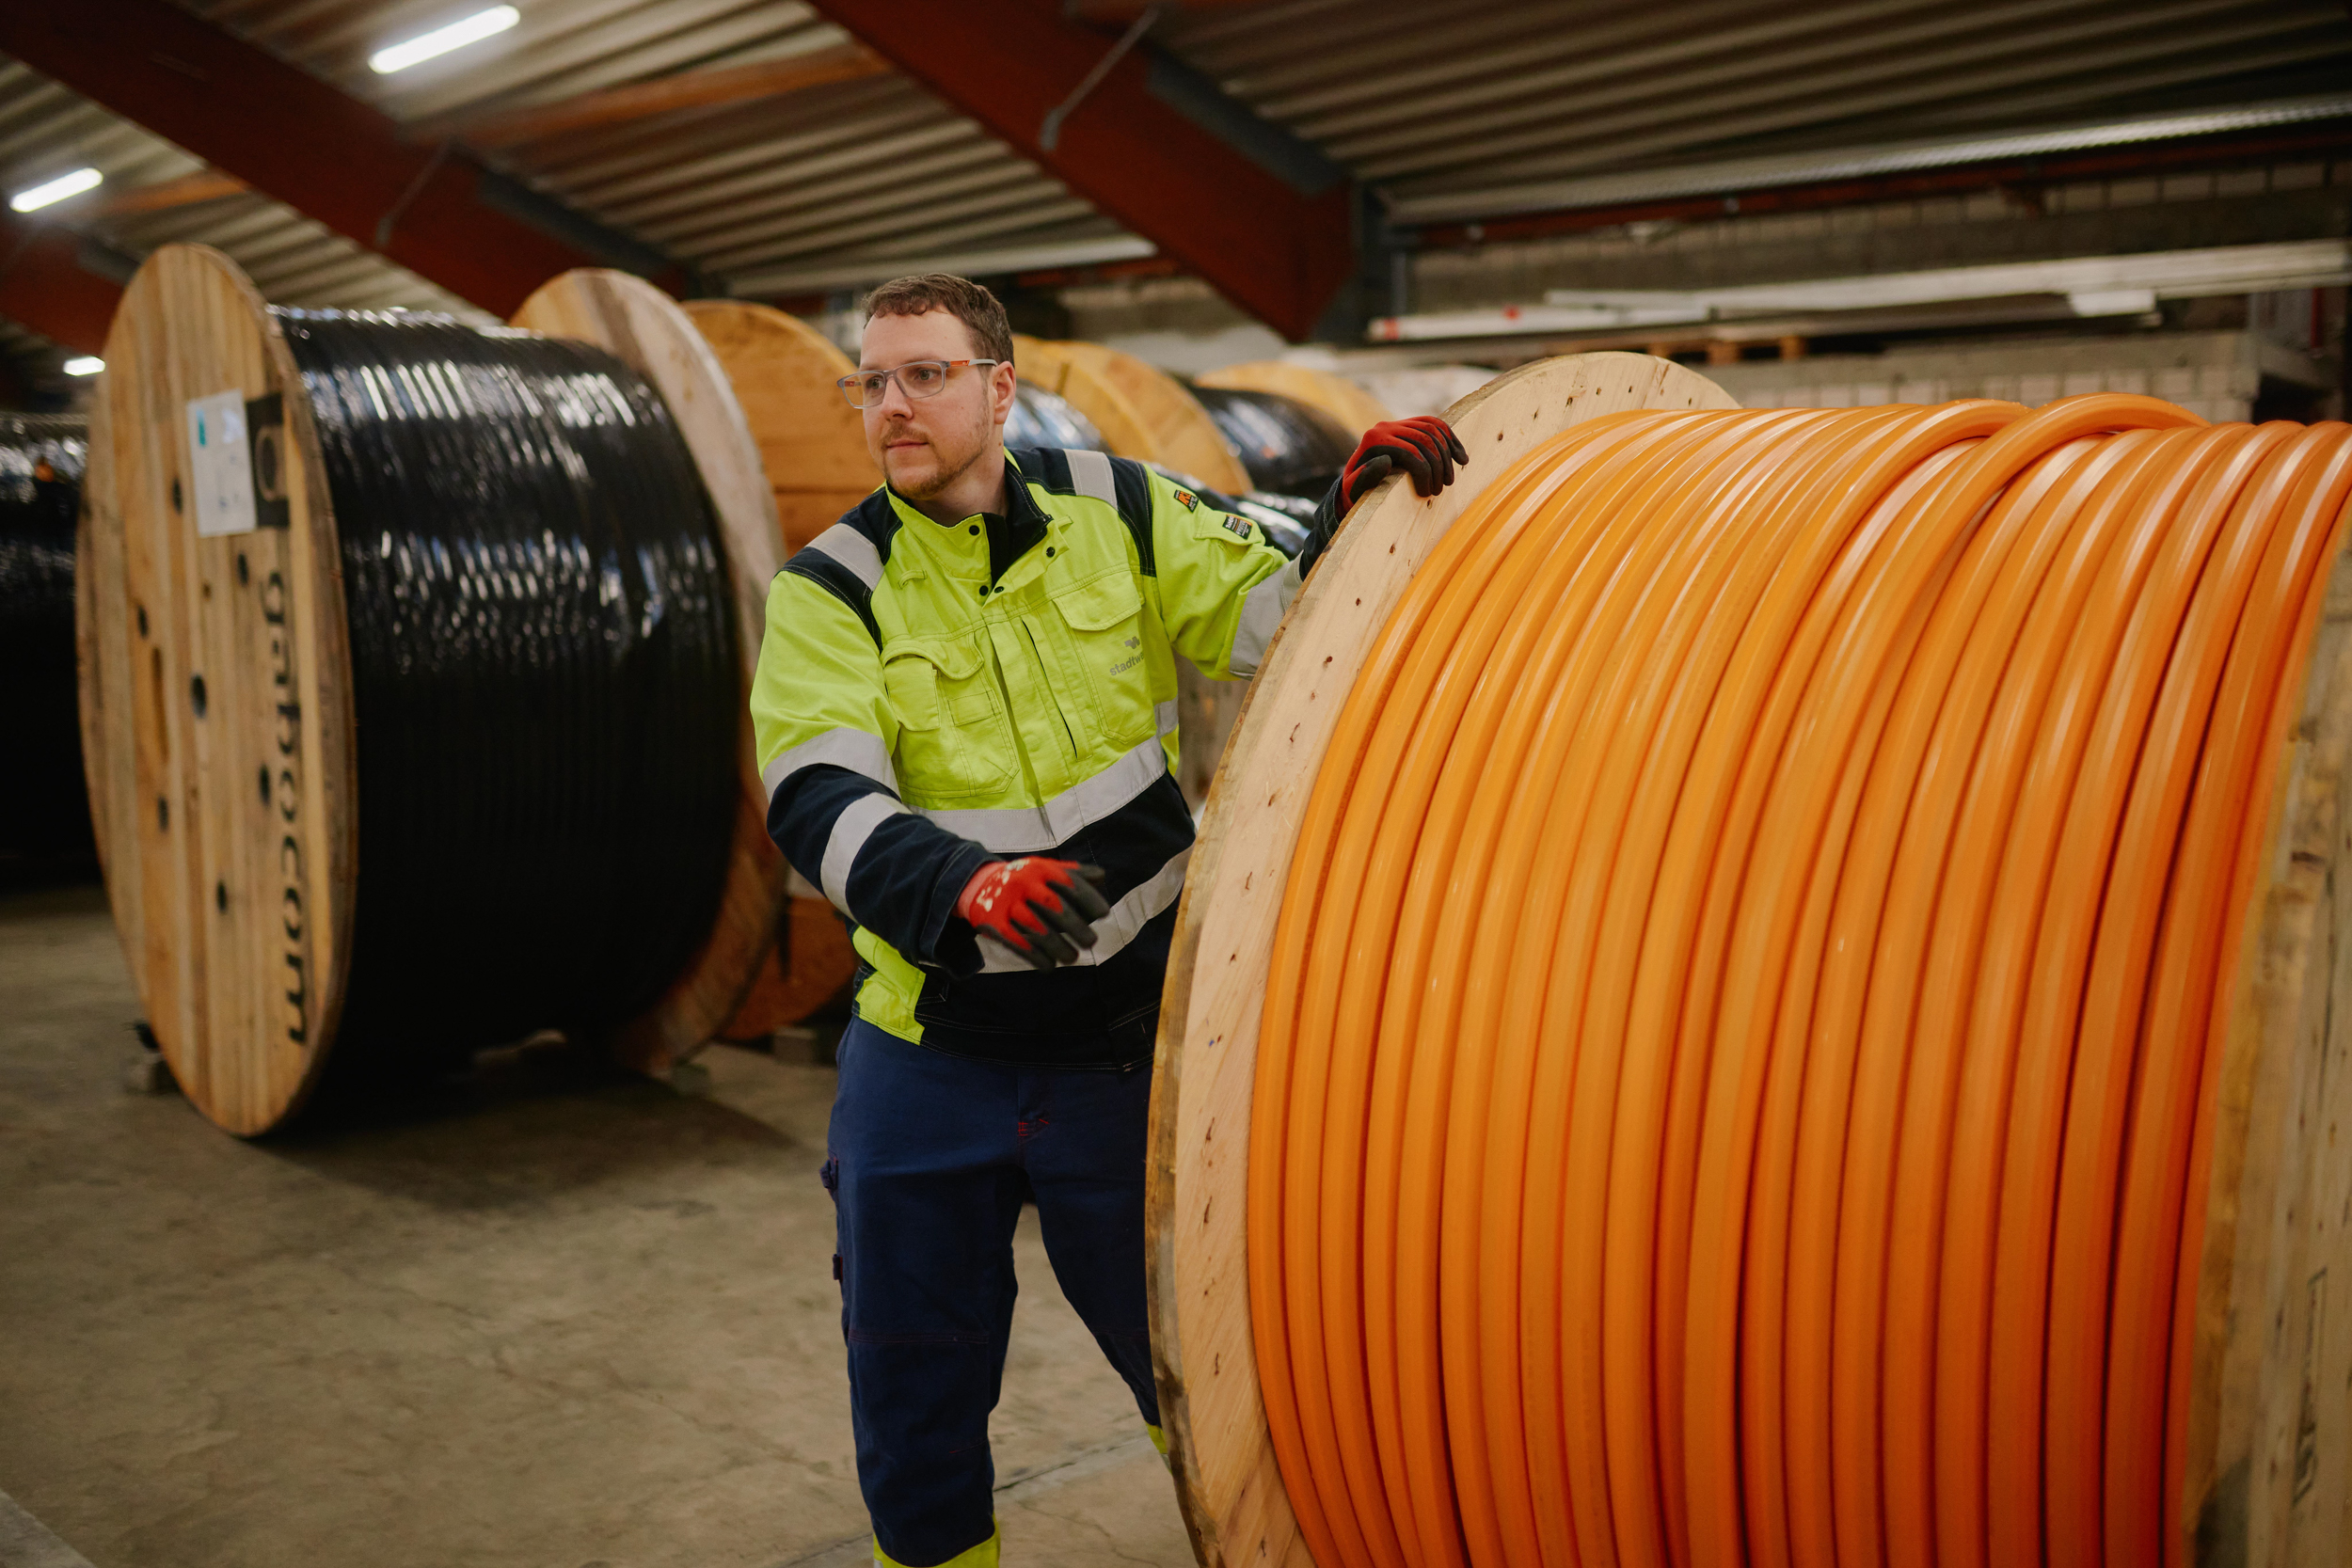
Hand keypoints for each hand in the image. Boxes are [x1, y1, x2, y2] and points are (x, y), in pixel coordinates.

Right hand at [956, 858, 1110, 968]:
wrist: (978, 883)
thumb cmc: (1024, 879)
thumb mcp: (1045, 869)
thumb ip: (1073, 873)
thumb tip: (1102, 876)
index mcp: (1041, 869)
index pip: (1069, 883)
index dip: (1088, 898)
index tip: (1103, 914)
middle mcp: (1024, 883)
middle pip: (1053, 906)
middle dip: (1075, 926)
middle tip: (1090, 941)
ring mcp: (1007, 903)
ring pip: (1036, 927)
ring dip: (1057, 946)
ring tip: (1072, 958)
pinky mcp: (994, 922)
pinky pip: (1016, 942)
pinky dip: (1035, 956)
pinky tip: (1049, 966)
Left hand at [1340, 416, 1468, 507]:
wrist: (1354, 481)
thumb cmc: (1354, 490)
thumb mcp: (1354, 489)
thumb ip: (1366, 476)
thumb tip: (1386, 461)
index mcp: (1373, 439)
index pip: (1410, 451)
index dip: (1424, 472)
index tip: (1427, 494)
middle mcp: (1385, 426)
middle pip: (1425, 439)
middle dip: (1438, 465)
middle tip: (1440, 489)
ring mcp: (1397, 423)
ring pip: (1433, 430)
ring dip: (1447, 455)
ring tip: (1449, 481)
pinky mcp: (1409, 425)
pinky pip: (1435, 425)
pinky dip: (1451, 439)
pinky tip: (1461, 458)